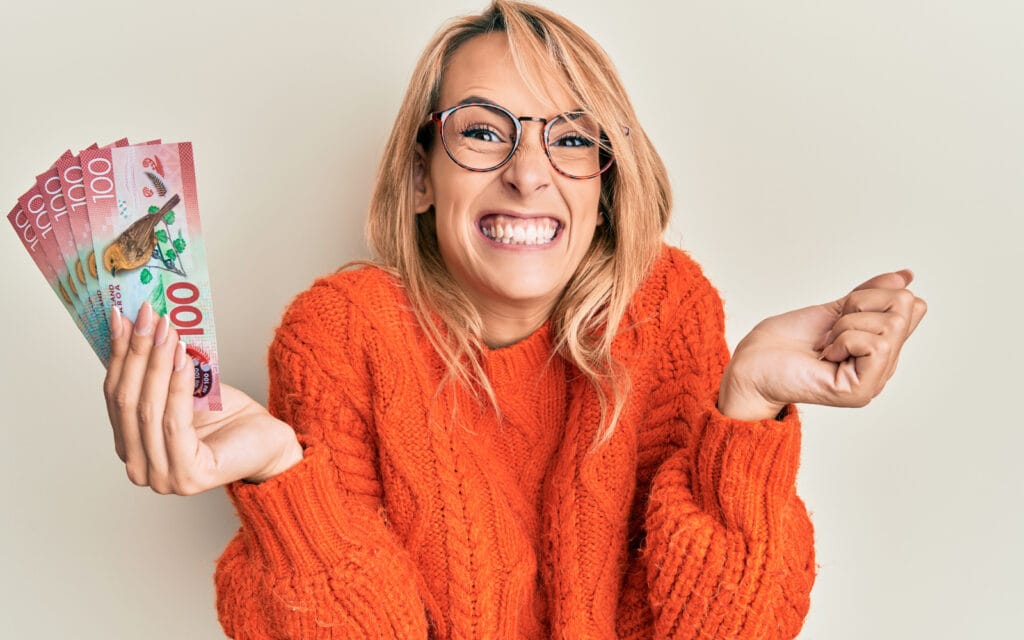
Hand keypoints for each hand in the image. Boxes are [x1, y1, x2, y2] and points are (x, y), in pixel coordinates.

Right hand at [103, 302, 302, 493]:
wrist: (266, 441)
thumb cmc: (226, 417)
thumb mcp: (182, 388)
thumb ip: (154, 373)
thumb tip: (134, 325)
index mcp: (130, 447)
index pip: (113, 395)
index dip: (117, 353)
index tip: (121, 315)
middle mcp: (139, 468)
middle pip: (127, 401)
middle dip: (137, 352)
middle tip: (146, 317)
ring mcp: (161, 478)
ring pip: (148, 410)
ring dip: (157, 363)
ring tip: (167, 330)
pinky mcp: (187, 476)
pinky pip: (173, 422)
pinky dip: (177, 386)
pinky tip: (183, 359)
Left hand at [717, 269, 927, 420]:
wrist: (752, 364)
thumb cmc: (784, 341)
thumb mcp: (835, 309)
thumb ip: (871, 295)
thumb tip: (906, 277)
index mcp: (882, 347)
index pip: (913, 305)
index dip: (872, 295)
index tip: (841, 312)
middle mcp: (884, 366)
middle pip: (906, 306)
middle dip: (859, 305)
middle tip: (830, 330)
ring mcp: (875, 381)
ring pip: (891, 324)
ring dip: (847, 324)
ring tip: (826, 344)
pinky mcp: (861, 390)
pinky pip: (876, 344)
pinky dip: (844, 339)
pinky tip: (826, 356)